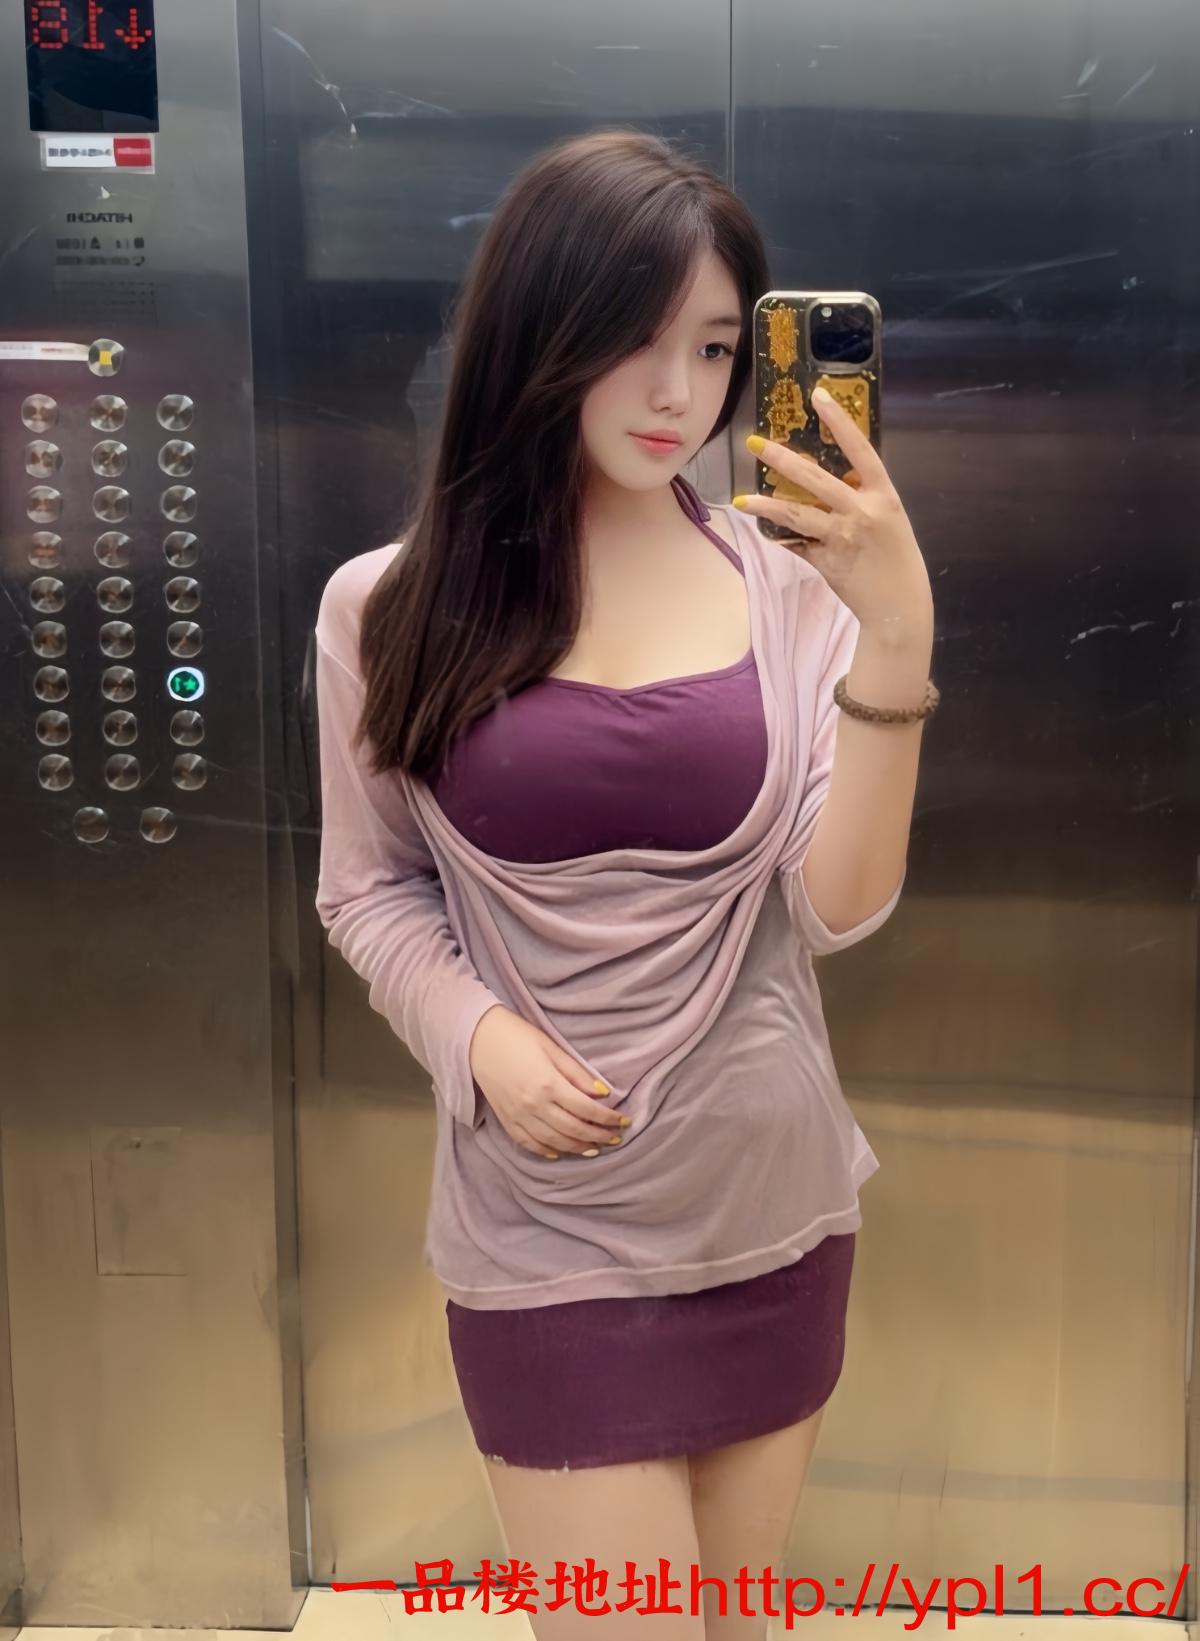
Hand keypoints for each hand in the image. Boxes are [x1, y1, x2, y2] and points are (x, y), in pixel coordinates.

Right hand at [468, 1005, 627, 1159]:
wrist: (477, 1038)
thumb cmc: (518, 1036)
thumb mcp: (552, 1048)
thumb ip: (577, 1074)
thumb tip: (602, 1094)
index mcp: (548, 1084)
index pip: (586, 1109)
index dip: (608, 1119)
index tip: (624, 1121)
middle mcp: (534, 1105)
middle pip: (573, 1130)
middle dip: (598, 1136)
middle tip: (615, 1139)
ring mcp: (518, 1116)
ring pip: (554, 1142)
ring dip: (577, 1148)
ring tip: (595, 1148)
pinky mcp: (506, 1120)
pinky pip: (529, 1144)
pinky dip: (547, 1151)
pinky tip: (560, 1153)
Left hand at [734, 387, 932, 636]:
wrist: (899, 605)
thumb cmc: (896, 558)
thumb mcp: (887, 519)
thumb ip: (860, 499)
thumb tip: (825, 484)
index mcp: (883, 495)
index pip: (860, 449)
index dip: (839, 421)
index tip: (818, 395)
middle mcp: (862, 511)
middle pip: (815, 479)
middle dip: (782, 459)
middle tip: (755, 443)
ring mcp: (842, 537)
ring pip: (796, 514)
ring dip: (765, 506)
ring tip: (741, 501)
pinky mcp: (826, 561)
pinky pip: (797, 545)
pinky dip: (783, 539)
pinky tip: (767, 533)